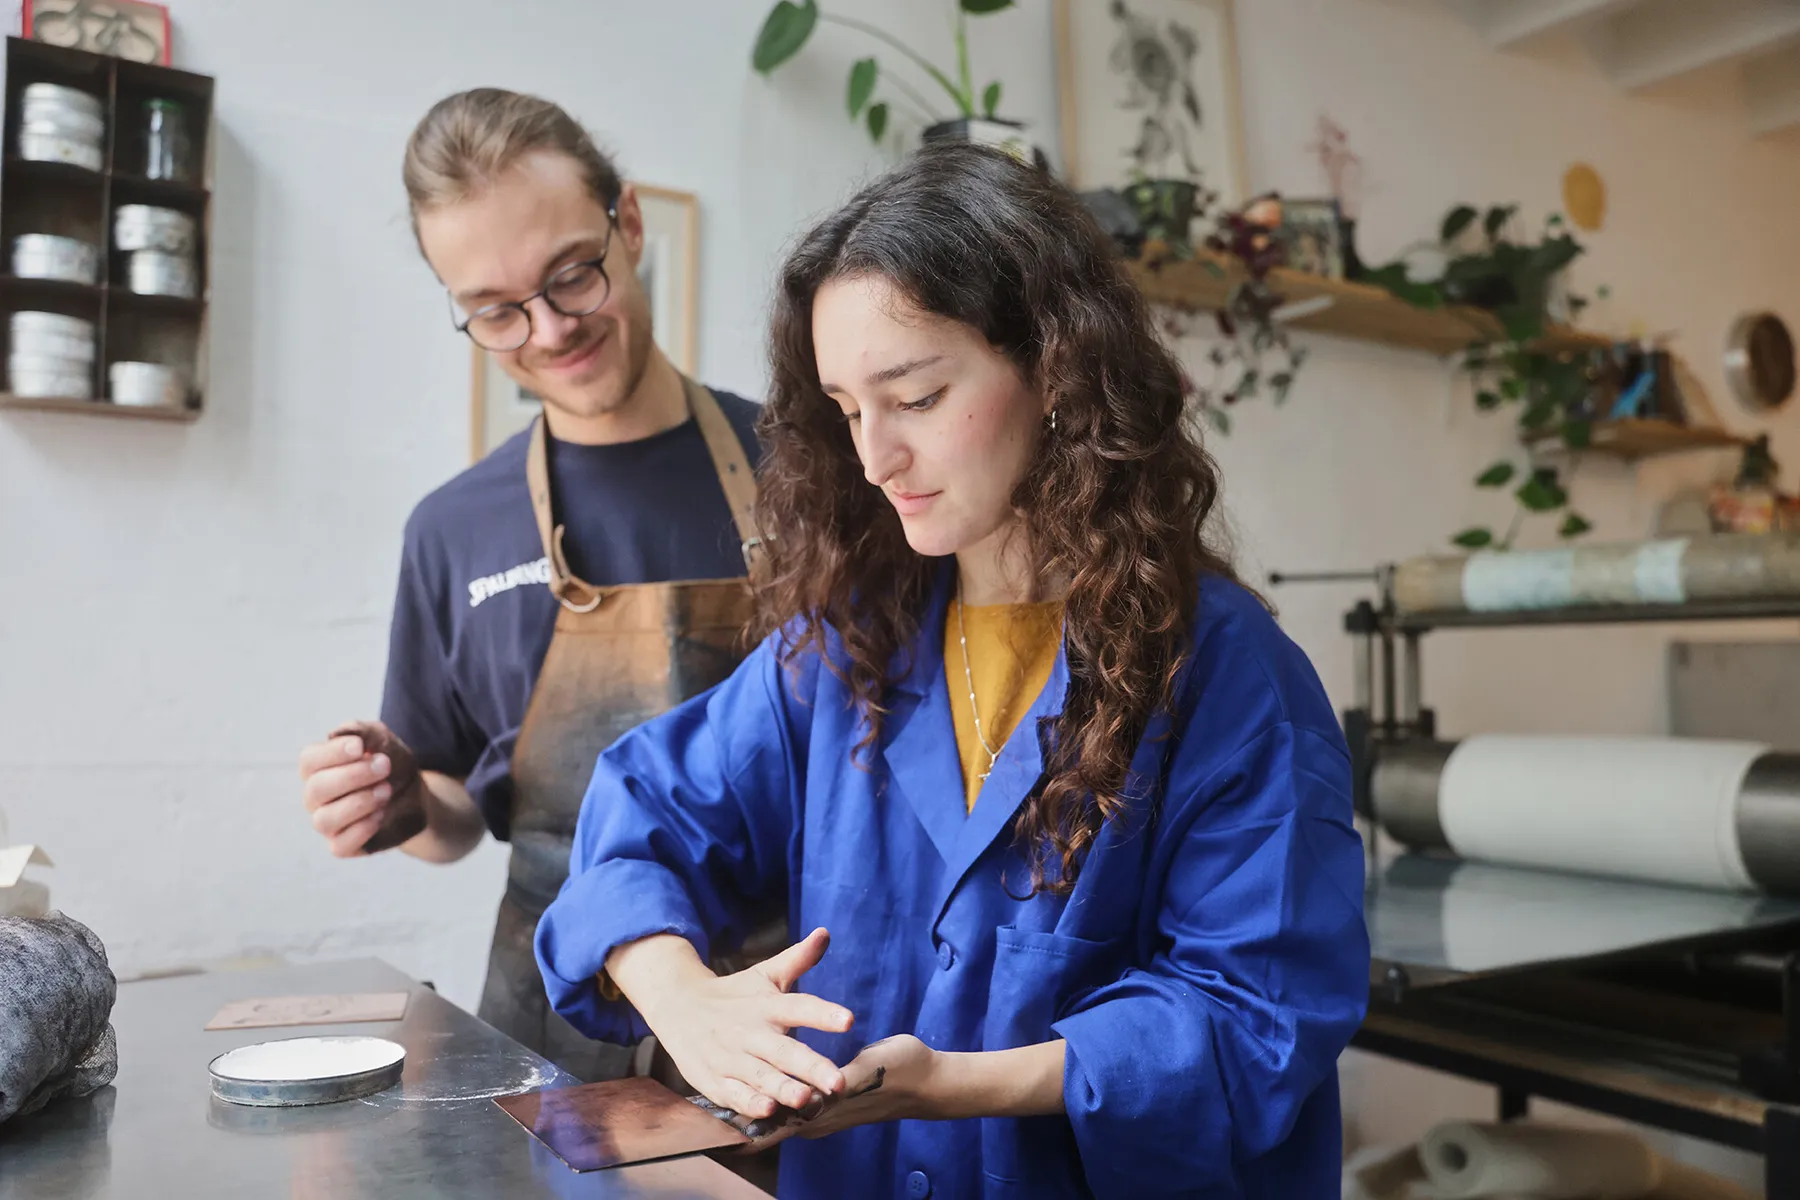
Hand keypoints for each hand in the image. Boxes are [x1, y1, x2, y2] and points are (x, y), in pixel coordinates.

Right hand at [297, 721, 424, 855]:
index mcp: (317, 768)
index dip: (332, 753)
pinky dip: (361, 829)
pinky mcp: (343, 845)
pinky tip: (381, 814)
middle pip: (316, 789)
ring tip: (386, 791)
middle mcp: (315, 797)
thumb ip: (363, 732)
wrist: (415, 795)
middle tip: (384, 765)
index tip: (360, 746)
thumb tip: (339, 734)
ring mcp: (327, 823)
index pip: (308, 761)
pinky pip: (340, 845)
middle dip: (353, 776)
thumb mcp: (383, 741)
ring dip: (359, 803)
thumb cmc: (390, 764)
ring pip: (325, 820)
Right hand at [616, 928, 853, 1122]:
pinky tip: (767, 1111)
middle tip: (838, 1082)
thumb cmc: (733, 995)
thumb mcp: (764, 975)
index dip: (823, 1014)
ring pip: (759, 1076)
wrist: (676, 1007)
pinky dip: (748, 1103)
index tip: (848, 1020)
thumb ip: (798, 959)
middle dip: (810, 1067)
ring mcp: (731, 1058)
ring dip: (782, 1088)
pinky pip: (733, 1094)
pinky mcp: (715, 1081)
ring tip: (805, 1099)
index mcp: (767, 1005)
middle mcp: (750, 1032)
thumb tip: (825, 933)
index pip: (799, 1007)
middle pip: (783, 1051)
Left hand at [691, 1033, 934, 1152]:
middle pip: (771, 1123)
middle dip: (744, 1119)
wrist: (929, 1081)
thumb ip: (837, 1081)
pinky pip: (796, 1108)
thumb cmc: (901, 1070)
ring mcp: (827, 1114)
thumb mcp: (868, 1070)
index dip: (746, 1124)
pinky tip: (763, 1093)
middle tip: (709, 1116)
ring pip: (782, 1115)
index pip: (776, 1125)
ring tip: (725, 1102)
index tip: (716, 1127)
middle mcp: (821, 1119)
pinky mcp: (833, 1104)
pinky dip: (777, 1103)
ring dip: (757, 1111)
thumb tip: (808, 1092)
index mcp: (826, 1111)